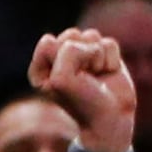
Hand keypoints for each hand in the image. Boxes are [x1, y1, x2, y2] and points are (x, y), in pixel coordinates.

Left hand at [32, 26, 137, 151]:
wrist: (111, 117)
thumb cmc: (82, 101)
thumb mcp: (62, 78)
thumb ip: (66, 51)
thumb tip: (81, 37)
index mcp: (41, 67)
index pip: (49, 42)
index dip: (61, 58)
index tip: (65, 78)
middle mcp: (59, 60)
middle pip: (70, 35)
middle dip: (81, 54)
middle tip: (84, 76)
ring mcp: (83, 57)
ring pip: (91, 35)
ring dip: (97, 56)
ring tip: (95, 75)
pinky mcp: (104, 56)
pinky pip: (109, 43)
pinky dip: (111, 58)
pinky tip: (108, 73)